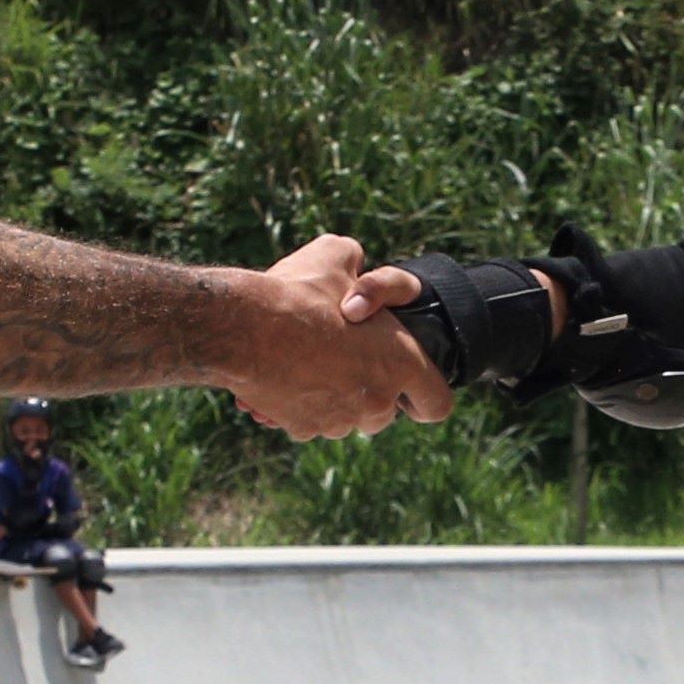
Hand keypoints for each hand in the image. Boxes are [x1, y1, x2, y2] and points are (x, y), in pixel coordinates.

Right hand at [225, 235, 448, 442]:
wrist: (245, 327)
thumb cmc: (299, 291)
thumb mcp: (338, 255)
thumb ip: (360, 270)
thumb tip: (354, 277)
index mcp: (400, 362)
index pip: (437, 402)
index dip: (426, 393)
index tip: (409, 387)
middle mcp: (376, 401)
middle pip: (383, 411)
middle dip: (368, 389)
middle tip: (343, 359)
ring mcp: (340, 421)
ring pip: (344, 417)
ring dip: (331, 396)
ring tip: (305, 363)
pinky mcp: (303, 429)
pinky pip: (307, 421)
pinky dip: (297, 405)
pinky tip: (280, 376)